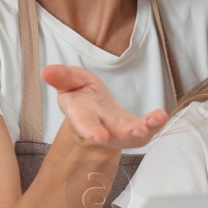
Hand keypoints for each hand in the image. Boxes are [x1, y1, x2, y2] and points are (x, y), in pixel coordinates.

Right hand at [43, 64, 167, 150]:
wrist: (94, 111)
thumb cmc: (81, 96)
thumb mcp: (69, 81)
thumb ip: (61, 77)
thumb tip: (46, 71)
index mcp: (82, 115)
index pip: (84, 123)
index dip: (91, 130)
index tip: (98, 136)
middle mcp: (102, 127)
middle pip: (112, 133)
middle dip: (124, 133)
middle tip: (137, 132)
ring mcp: (119, 130)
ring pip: (132, 134)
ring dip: (144, 129)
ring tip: (155, 120)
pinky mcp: (134, 128)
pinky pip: (147, 129)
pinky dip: (155, 123)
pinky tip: (161, 115)